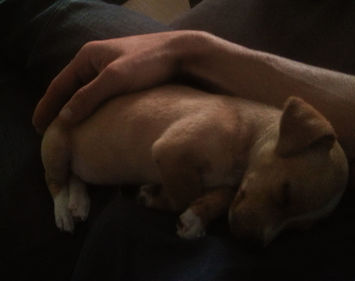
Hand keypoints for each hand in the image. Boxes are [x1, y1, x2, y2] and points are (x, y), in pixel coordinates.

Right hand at [32, 30, 212, 132]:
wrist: (181, 54)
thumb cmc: (148, 62)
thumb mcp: (115, 78)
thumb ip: (89, 96)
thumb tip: (64, 118)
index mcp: (88, 56)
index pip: (59, 84)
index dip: (47, 106)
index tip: (37, 127)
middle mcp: (96, 61)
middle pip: (70, 89)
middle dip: (59, 109)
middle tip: (50, 133)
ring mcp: (111, 69)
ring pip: (86, 93)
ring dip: (76, 110)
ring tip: (68, 130)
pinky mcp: (125, 77)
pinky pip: (101, 95)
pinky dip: (93, 108)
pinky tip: (94, 121)